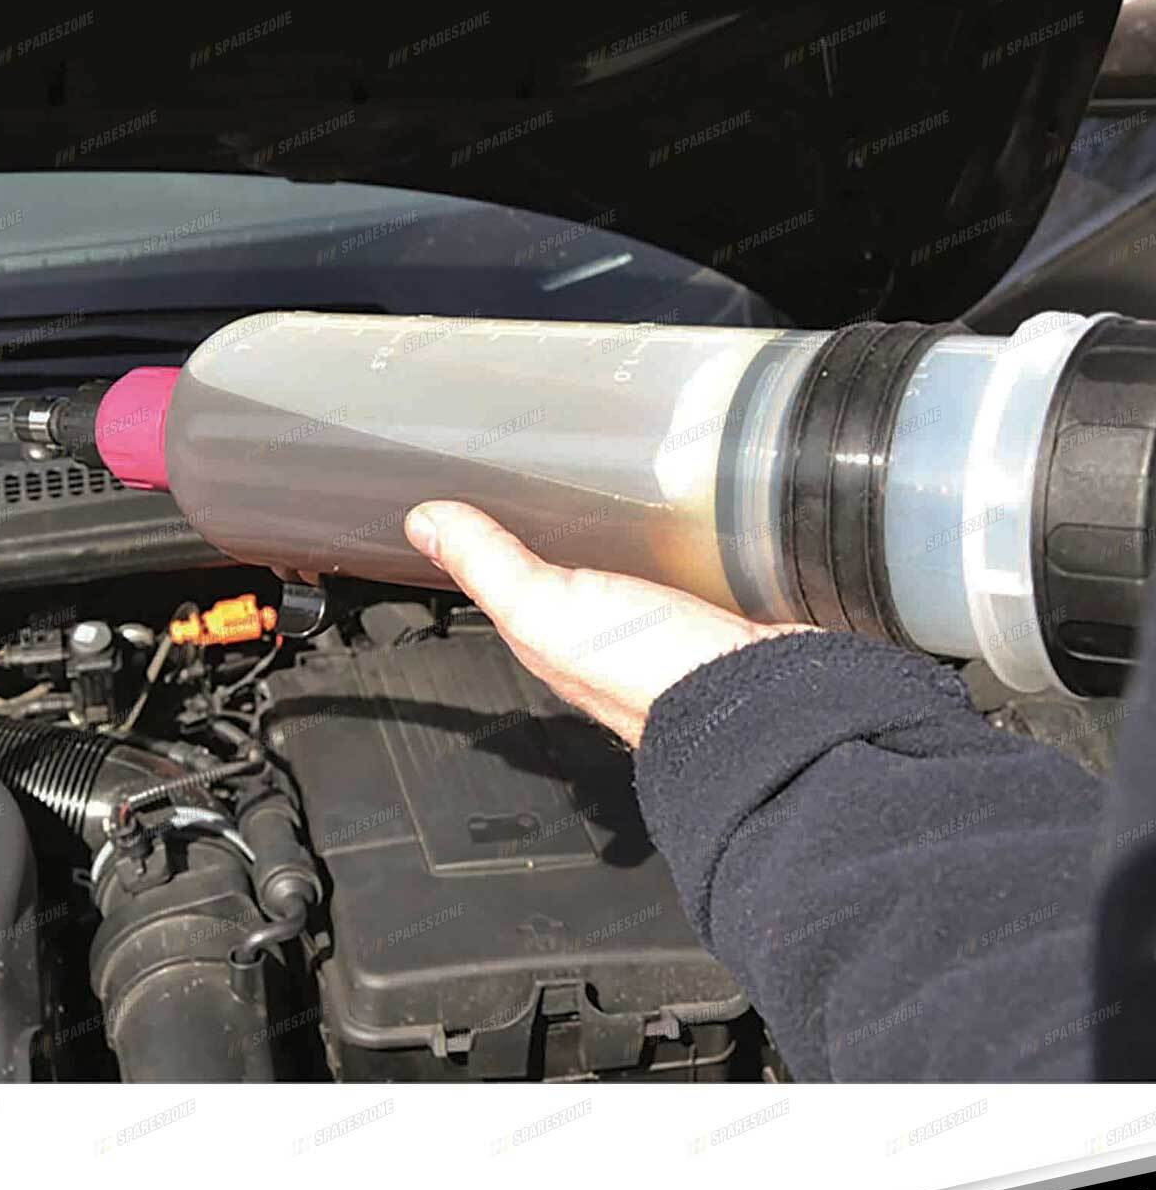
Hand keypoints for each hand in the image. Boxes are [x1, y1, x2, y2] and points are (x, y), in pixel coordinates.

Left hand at [403, 500, 814, 747]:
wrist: (764, 706)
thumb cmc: (653, 678)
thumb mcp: (546, 610)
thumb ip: (491, 566)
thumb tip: (426, 522)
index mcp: (554, 644)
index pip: (507, 592)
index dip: (488, 551)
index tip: (474, 502)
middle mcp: (603, 644)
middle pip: (568, 586)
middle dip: (559, 540)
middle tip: (545, 483)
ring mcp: (662, 635)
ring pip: (627, 581)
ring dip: (621, 544)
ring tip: (612, 490)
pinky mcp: (717, 621)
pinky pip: (685, 578)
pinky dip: (678, 552)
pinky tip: (685, 523)